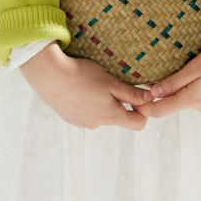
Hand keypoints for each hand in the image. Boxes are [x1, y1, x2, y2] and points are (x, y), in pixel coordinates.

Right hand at [18, 41, 153, 130]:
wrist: (50, 76)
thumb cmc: (83, 76)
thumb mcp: (111, 82)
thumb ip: (132, 93)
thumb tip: (151, 100)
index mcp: (112, 116)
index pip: (139, 124)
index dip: (142, 109)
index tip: (137, 94)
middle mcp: (99, 124)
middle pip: (119, 117)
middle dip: (120, 102)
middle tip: (111, 82)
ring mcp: (83, 123)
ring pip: (101, 114)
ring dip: (102, 102)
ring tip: (91, 83)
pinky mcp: (70, 118)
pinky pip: (86, 113)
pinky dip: (87, 102)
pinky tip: (79, 88)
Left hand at [134, 27, 200, 117]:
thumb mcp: (195, 68)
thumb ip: (174, 83)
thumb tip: (152, 94)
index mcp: (193, 99)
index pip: (162, 110)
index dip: (145, 107)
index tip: (132, 101)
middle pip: (174, 102)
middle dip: (162, 93)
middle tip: (149, 75)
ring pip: (188, 97)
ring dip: (180, 88)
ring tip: (177, 69)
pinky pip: (200, 95)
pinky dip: (194, 86)